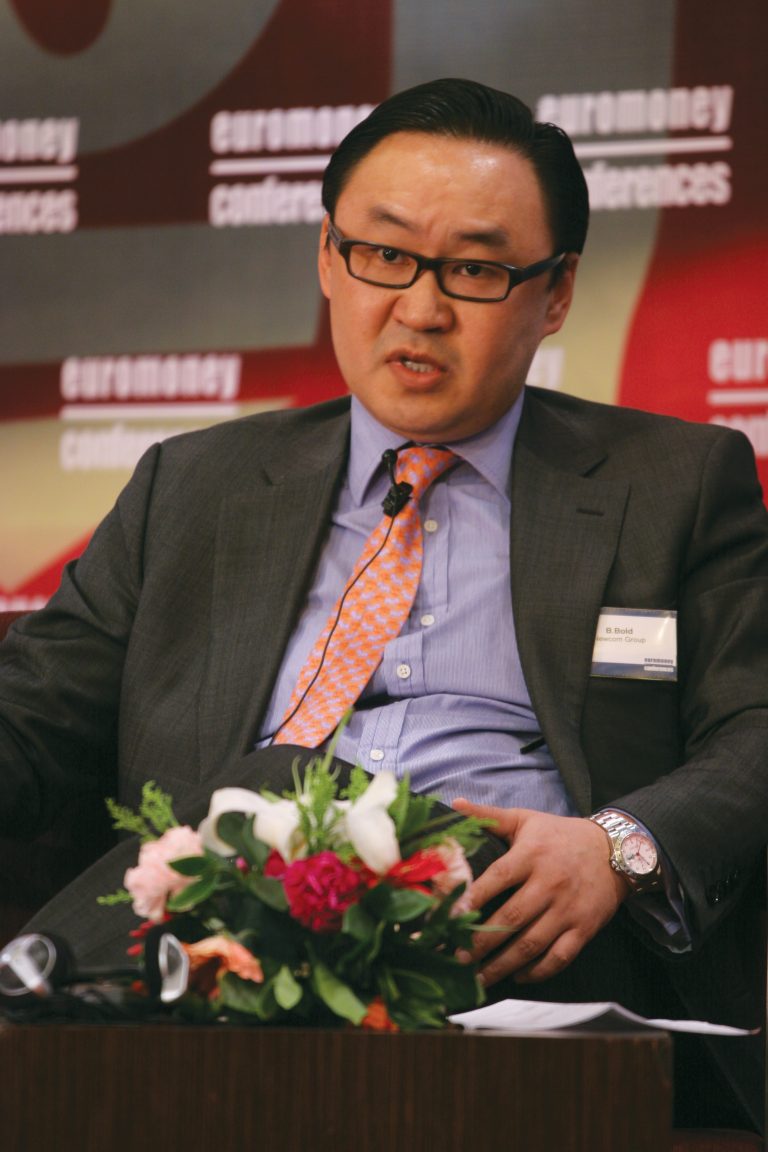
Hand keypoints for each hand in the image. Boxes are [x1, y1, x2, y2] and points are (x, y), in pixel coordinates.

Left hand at [453, 800, 627, 985]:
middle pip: (512, 917)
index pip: (498, 877)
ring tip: (479, 979)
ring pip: (532, 944)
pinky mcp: (584, 928)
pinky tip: (517, 978)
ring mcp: (568, 909)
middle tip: (457, 957)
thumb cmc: (559, 835)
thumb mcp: (525, 819)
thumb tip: (454, 803)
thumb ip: (488, 816)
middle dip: (482, 941)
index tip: (450, 915)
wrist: (614, 850)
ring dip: (503, 965)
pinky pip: (559, 957)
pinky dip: (538, 972)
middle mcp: (550, 883)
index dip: (474, 896)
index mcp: (532, 855)